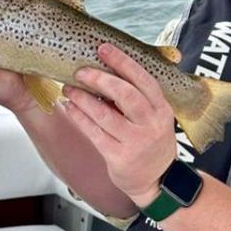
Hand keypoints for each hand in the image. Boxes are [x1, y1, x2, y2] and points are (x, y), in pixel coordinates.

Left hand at [62, 43, 175, 205]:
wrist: (158, 181)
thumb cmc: (151, 142)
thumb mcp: (156, 118)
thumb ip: (139, 98)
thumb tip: (108, 70)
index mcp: (162, 109)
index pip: (143, 80)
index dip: (123, 62)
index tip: (103, 49)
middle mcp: (151, 124)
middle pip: (125, 94)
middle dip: (100, 79)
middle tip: (80, 71)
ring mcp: (136, 142)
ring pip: (104, 114)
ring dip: (83, 98)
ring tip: (68, 88)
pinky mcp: (119, 157)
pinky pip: (94, 133)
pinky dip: (80, 117)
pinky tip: (70, 107)